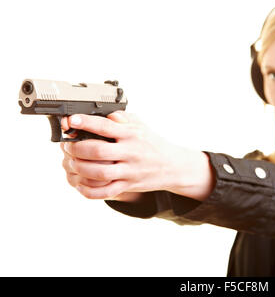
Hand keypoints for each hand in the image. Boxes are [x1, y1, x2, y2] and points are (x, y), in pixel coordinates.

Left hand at [60, 111, 200, 199]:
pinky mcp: (129, 185)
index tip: (72, 120)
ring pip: (100, 172)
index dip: (86, 123)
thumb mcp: (140, 125)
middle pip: (98, 151)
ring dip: (81, 168)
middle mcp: (131, 152)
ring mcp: (130, 171)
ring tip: (73, 163)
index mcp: (132, 134)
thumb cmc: (152, 143)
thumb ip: (122, 118)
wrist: (173, 165)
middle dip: (77, 148)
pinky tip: (81, 184)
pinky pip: (106, 192)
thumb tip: (103, 114)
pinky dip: (90, 190)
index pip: (106, 127)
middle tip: (68, 146)